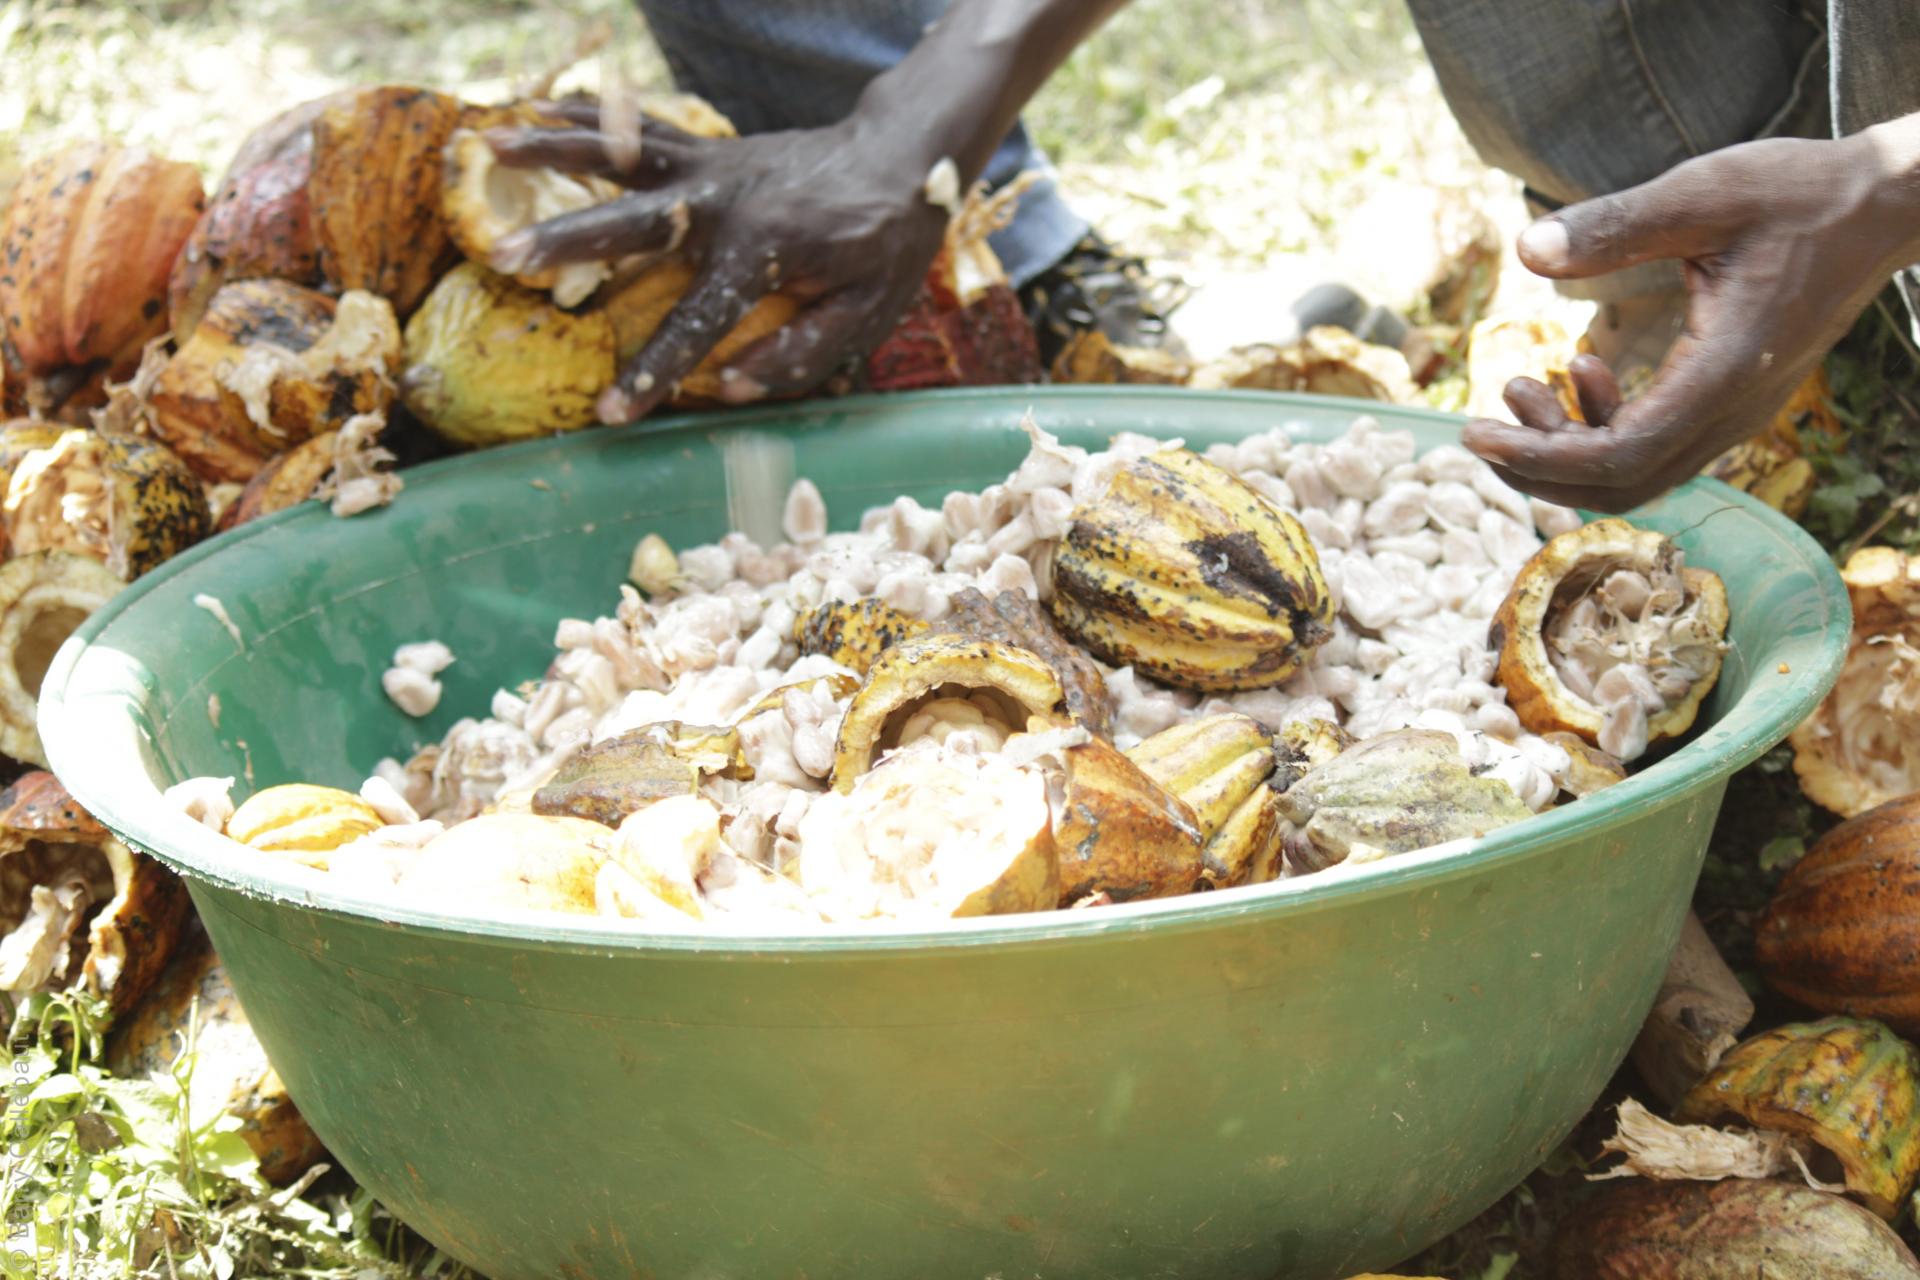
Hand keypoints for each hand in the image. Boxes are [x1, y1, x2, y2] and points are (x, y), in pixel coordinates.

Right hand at [487, 101, 948, 422]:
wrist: (902, 156)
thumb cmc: (887, 245)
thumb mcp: (868, 313)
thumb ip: (801, 353)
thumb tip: (731, 388)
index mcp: (765, 252)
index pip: (697, 325)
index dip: (653, 373)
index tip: (610, 412)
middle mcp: (727, 203)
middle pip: (633, 225)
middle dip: (567, 242)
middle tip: (508, 254)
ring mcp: (713, 167)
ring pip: (621, 155)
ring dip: (552, 148)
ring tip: (488, 143)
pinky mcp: (710, 150)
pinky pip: (640, 131)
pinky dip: (587, 118)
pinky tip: (532, 111)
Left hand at [1463, 122, 1919, 512]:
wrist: (1883, 206)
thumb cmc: (1801, 193)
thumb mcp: (1706, 192)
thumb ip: (1619, 225)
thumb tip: (1530, 252)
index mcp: (1726, 372)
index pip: (1620, 456)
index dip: (1540, 458)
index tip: (1475, 434)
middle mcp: (1734, 410)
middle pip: (1622, 486)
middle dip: (1540, 468)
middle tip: (1483, 424)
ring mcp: (1737, 413)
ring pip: (1639, 474)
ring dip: (1568, 449)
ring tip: (1521, 388)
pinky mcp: (1731, 401)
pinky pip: (1658, 446)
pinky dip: (1604, 427)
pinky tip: (1580, 372)